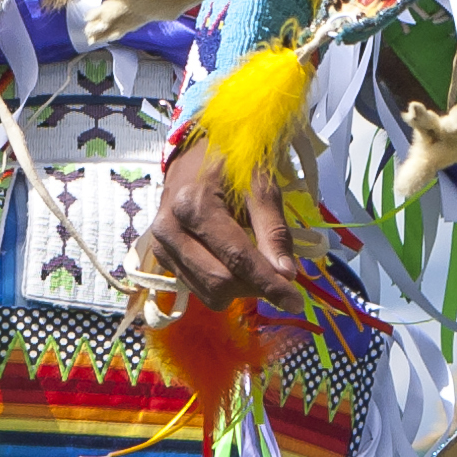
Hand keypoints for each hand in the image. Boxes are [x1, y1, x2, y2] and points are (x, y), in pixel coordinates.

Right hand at [144, 130, 300, 309]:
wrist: (195, 154)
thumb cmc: (233, 165)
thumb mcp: (261, 186)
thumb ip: (274, 229)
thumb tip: (287, 274)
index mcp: (194, 205)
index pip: (237, 258)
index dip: (269, 283)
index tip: (295, 302)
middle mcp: (170, 228)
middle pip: (221, 281)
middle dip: (256, 287)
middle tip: (280, 276)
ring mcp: (161, 245)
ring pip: (209, 292)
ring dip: (241, 290)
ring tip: (258, 268)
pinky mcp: (161, 257)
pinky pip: (198, 288)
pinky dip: (224, 286)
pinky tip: (236, 266)